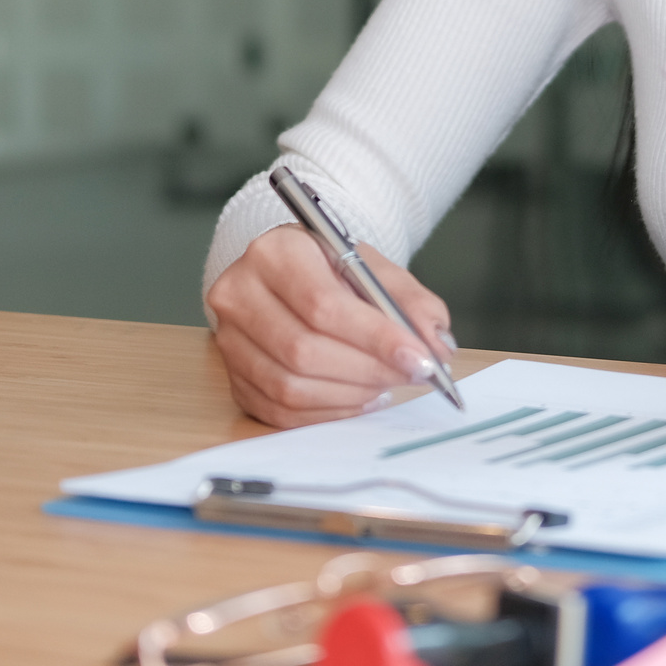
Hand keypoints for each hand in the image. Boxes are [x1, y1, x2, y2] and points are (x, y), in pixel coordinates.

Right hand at [205, 224, 456, 427]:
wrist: (292, 275)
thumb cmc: (334, 271)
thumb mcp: (377, 270)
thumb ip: (412, 303)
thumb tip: (436, 345)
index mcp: (274, 252)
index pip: (323, 305)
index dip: (375, 338)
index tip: (419, 358)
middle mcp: (239, 292)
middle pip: (303, 350)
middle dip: (367, 370)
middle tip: (410, 375)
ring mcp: (229, 337)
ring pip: (289, 385)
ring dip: (349, 395)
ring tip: (385, 385)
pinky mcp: (232, 374)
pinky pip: (278, 410)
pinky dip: (327, 413)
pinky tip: (358, 399)